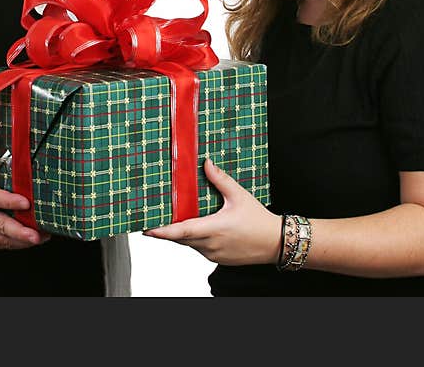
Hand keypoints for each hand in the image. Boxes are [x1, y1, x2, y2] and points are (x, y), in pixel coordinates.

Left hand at [143, 159, 280, 265]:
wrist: (276, 243)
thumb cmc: (259, 221)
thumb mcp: (239, 196)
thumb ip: (221, 179)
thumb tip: (206, 163)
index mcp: (214, 229)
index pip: (181, 231)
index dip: (162, 231)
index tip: (147, 230)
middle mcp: (211, 244)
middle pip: (181, 238)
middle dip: (167, 231)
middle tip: (153, 221)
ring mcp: (214, 254)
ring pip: (190, 244)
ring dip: (182, 234)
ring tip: (175, 220)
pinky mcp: (218, 258)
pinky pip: (200, 249)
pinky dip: (194, 239)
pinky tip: (197, 228)